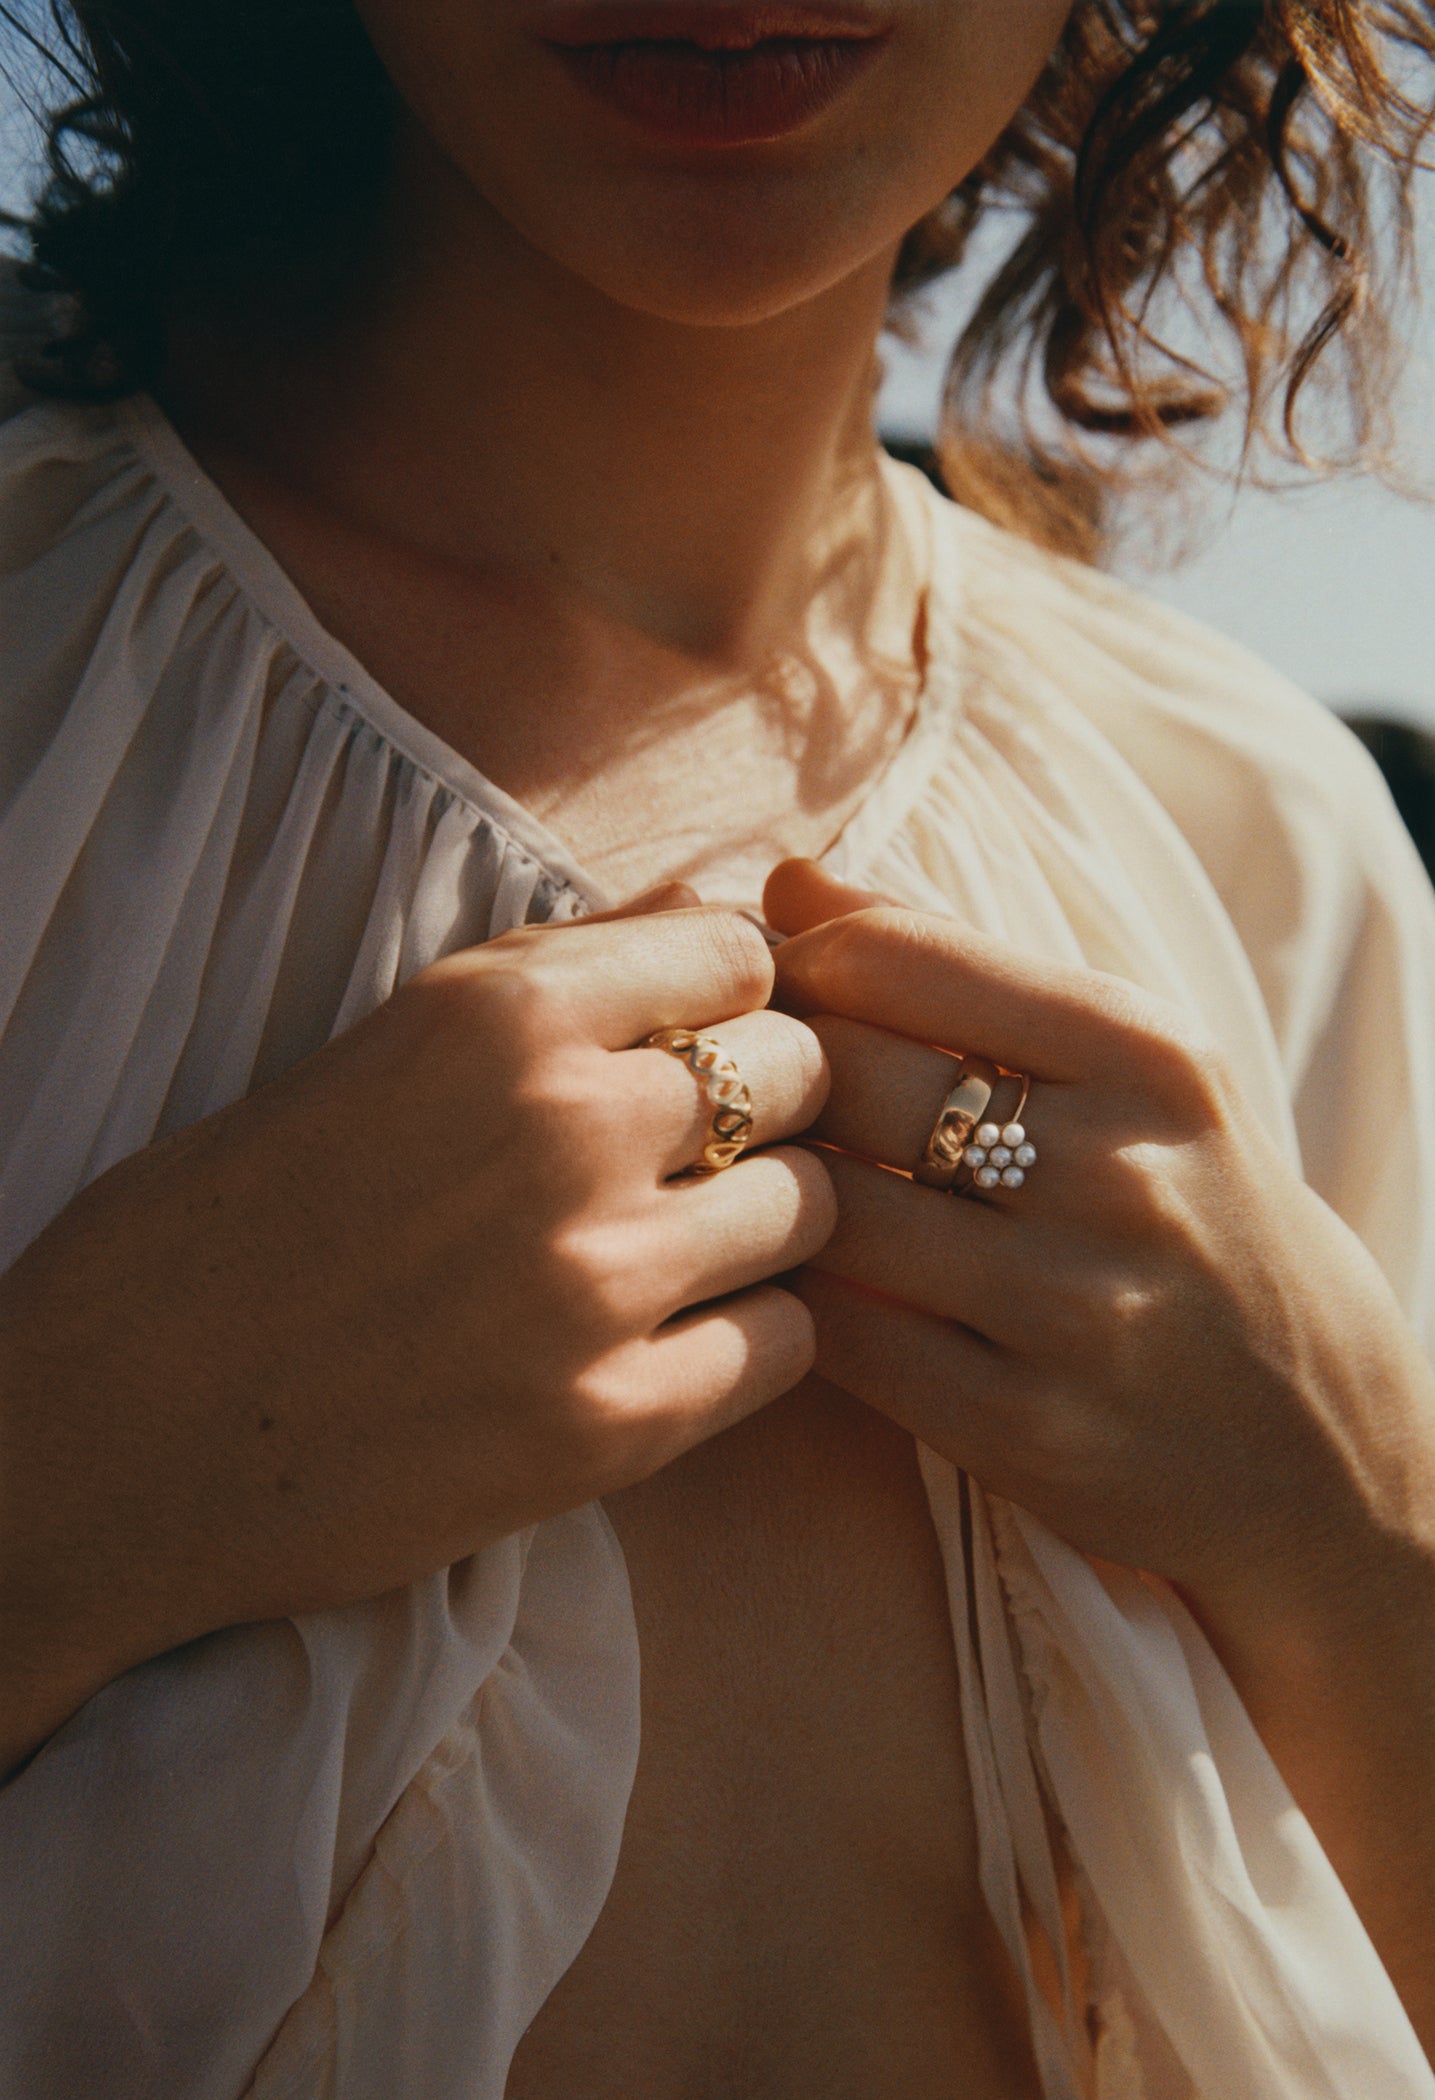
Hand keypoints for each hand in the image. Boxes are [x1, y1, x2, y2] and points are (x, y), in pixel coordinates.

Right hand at [0, 886, 832, 1766]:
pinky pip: (790, 1346)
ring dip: (774, 1218)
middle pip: (800, 1071)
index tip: (709, 1036)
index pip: (738, 954)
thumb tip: (709, 930)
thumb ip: (545, 992)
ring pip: (811, 1206)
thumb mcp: (374, 1048)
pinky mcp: (607, 1427)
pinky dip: (759, 1333)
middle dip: (776, 1098)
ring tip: (699, 1245)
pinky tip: (685, 1338)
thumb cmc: (212, 1233)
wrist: (105, 1440)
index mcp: (494, 1012)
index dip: (735, 995)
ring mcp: (596, 1282)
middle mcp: (566, 1126)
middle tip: (717, 1146)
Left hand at [764, 860, 1434, 1635]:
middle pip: (851, 1074)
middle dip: (768, 1077)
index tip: (772, 996)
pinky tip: (791, 1287)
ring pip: (830, 1210)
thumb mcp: (1136, 1078)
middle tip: (736, 1095)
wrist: (1325, 1446)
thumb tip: (789, 878)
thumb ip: (964, 969)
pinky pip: (842, 1341)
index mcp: (1150, 1057)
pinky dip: (792, 1304)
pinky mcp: (1028, 1434)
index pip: (903, 955)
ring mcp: (1076, 1311)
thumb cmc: (1197, 1224)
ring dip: (762, 1193)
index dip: (797, 964)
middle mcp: (1122, 1172)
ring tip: (749, 1187)